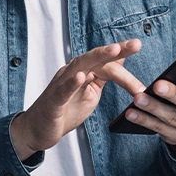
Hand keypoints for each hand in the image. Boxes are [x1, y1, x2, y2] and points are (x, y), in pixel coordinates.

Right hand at [10, 39, 143, 159]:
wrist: (38, 130)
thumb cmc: (65, 110)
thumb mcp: (92, 91)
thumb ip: (105, 75)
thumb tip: (121, 59)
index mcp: (84, 71)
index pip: (106, 61)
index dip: (122, 53)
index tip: (138, 44)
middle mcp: (72, 72)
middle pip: (96, 57)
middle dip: (116, 50)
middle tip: (136, 44)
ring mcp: (61, 85)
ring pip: (80, 66)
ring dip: (98, 57)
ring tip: (114, 50)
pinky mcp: (53, 101)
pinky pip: (62, 90)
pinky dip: (71, 82)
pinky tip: (82, 77)